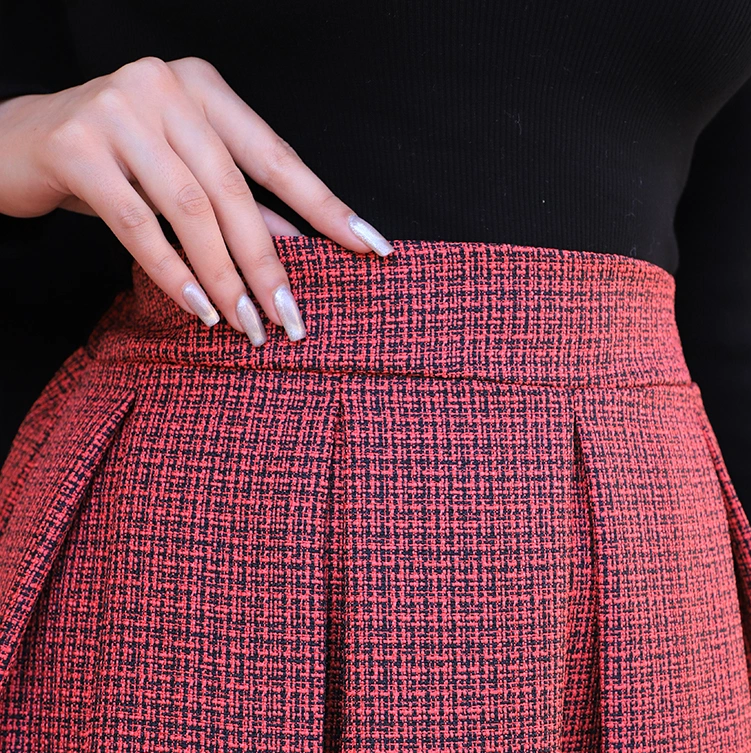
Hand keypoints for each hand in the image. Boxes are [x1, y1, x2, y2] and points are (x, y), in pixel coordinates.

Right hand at [0, 58, 393, 345]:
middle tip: (291, 321)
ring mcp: (117, 110)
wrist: (14, 143)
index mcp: (203, 88)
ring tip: (248, 326)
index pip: (276, 157)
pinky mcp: (77, 146)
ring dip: (225, 278)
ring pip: (189, 210)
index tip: (372, 249)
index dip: (327, 208)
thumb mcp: (179, 176)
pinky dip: (172, 273)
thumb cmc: (114, 163)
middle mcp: (164, 86)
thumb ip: (238, 204)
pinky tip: (200, 311)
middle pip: (234, 191)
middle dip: (268, 265)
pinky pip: (137, 224)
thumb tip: (301, 247)